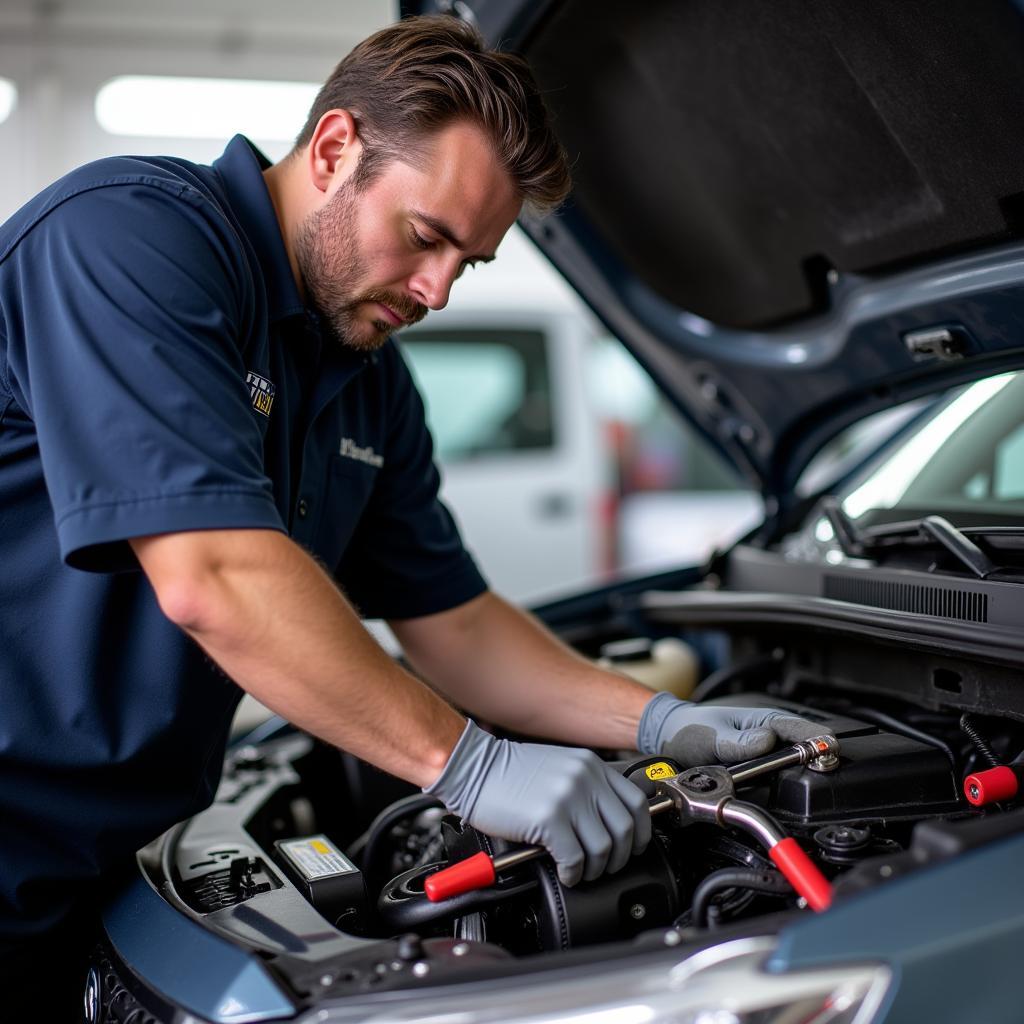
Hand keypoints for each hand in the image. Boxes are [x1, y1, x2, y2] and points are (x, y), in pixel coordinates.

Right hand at [425, 720, 651, 886]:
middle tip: (605, 867)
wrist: (473, 768)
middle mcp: (584, 779)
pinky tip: (565, 873)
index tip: (634, 847)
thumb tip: (607, 824)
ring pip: (604, 848)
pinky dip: (574, 874)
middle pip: (626, 829)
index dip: (641, 832)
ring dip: (595, 869)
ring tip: (581, 872)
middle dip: (620, 857)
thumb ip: (585, 787)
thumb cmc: (508, 773)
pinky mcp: (548, 818)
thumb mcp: (559, 768)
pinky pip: (576, 859)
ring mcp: (568, 798)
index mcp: (590, 765)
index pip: (636, 802)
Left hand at [638, 691, 829, 766]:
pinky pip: (778, 774)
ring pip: (793, 762)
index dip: (818, 741)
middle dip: (817, 759)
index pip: (800, 728)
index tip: (831, 752)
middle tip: (827, 773)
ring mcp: (764, 751)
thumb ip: (738, 742)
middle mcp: (768, 734)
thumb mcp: (712, 736)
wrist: (670, 737)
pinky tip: (790, 790)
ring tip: (815, 782)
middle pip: (803, 748)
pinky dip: (786, 780)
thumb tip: (767, 741)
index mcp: (763, 719)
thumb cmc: (690, 728)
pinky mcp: (757, 767)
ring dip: (803, 771)